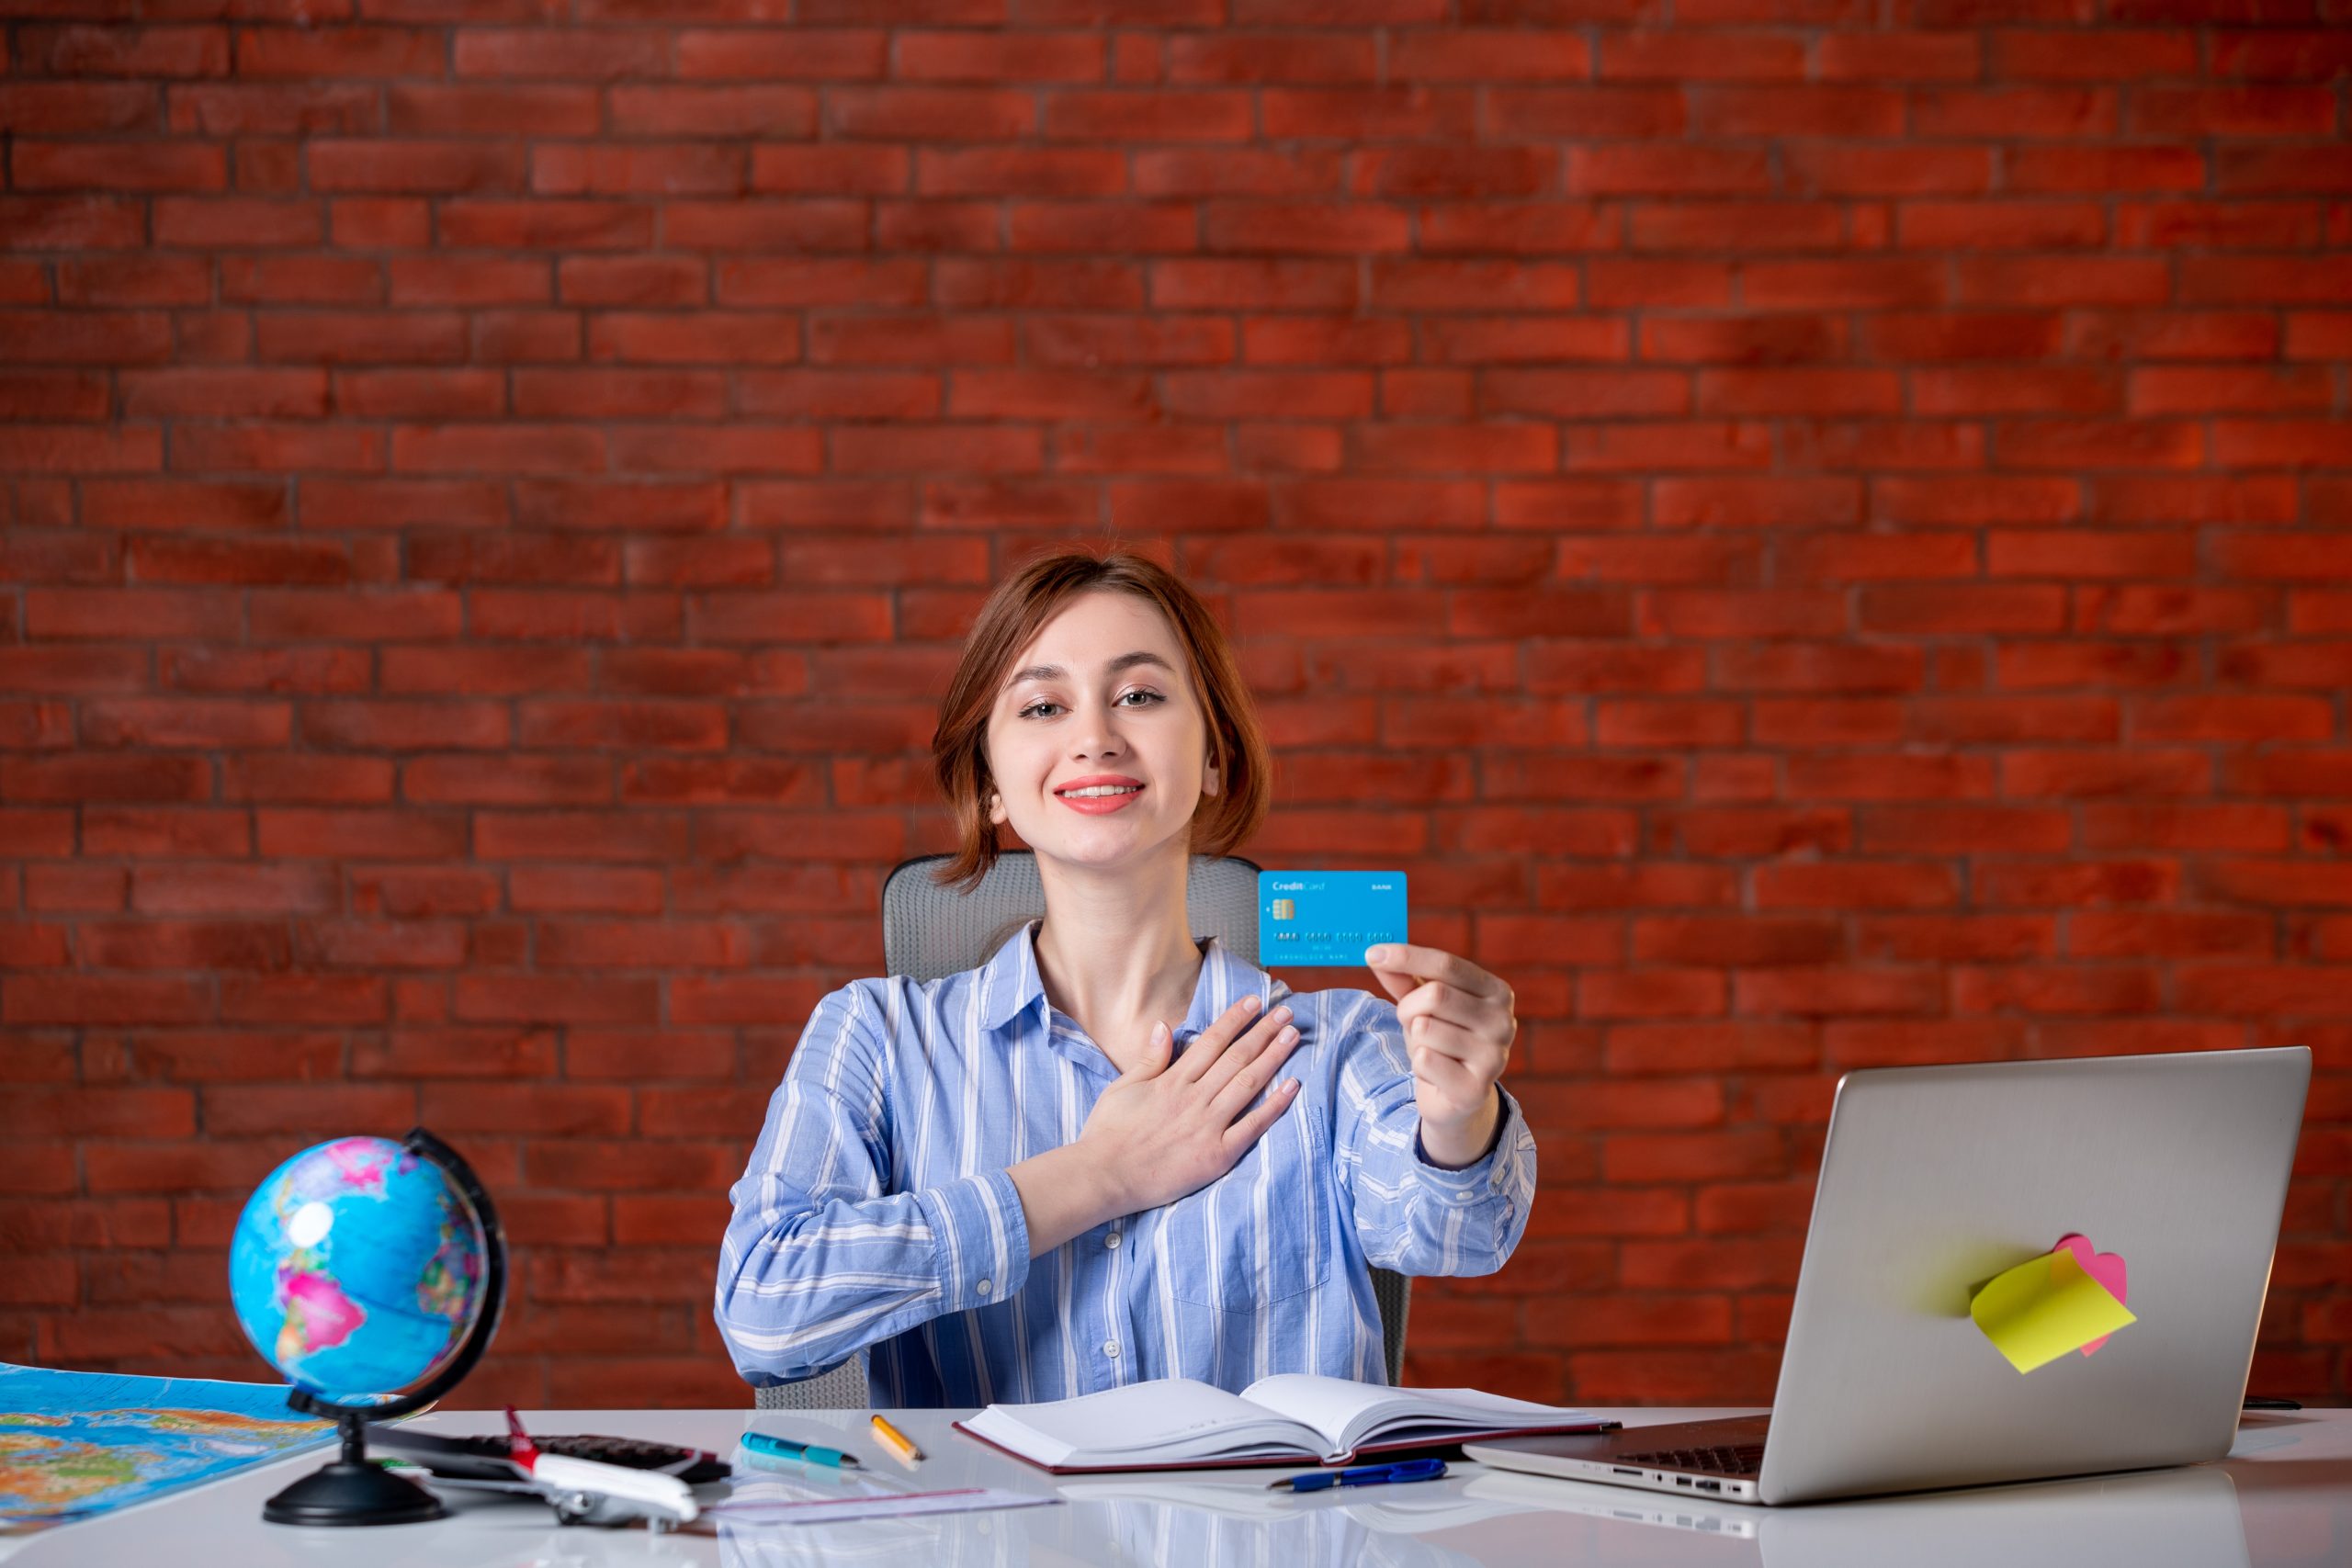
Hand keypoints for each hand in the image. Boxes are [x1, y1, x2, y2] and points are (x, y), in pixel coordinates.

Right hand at [1074, 994, 1304, 1215]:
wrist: (1104, 1177)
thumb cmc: (1107, 1133)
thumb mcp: (1122, 1087)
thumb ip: (1148, 1058)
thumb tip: (1163, 1026)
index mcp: (1172, 1080)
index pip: (1211, 1041)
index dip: (1235, 1019)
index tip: (1254, 1002)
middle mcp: (1194, 1098)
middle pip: (1236, 1057)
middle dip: (1263, 1031)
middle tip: (1285, 1012)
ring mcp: (1208, 1126)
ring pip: (1248, 1083)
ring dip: (1273, 1057)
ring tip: (1293, 1036)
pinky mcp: (1217, 1154)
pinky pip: (1253, 1126)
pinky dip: (1275, 1105)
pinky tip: (1292, 1085)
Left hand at [1365, 943, 1516, 1167]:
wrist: (1458, 1098)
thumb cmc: (1441, 1040)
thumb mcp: (1423, 1004)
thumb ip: (1404, 978)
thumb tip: (1377, 954)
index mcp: (1496, 992)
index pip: (1447, 965)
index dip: (1407, 957)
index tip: (1372, 953)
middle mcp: (1504, 1021)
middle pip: (1434, 995)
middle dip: (1408, 1008)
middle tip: (1410, 1022)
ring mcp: (1495, 1056)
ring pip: (1425, 1029)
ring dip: (1414, 1040)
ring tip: (1429, 1050)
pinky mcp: (1476, 1088)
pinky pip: (1424, 1061)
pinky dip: (1418, 1064)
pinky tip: (1434, 1072)